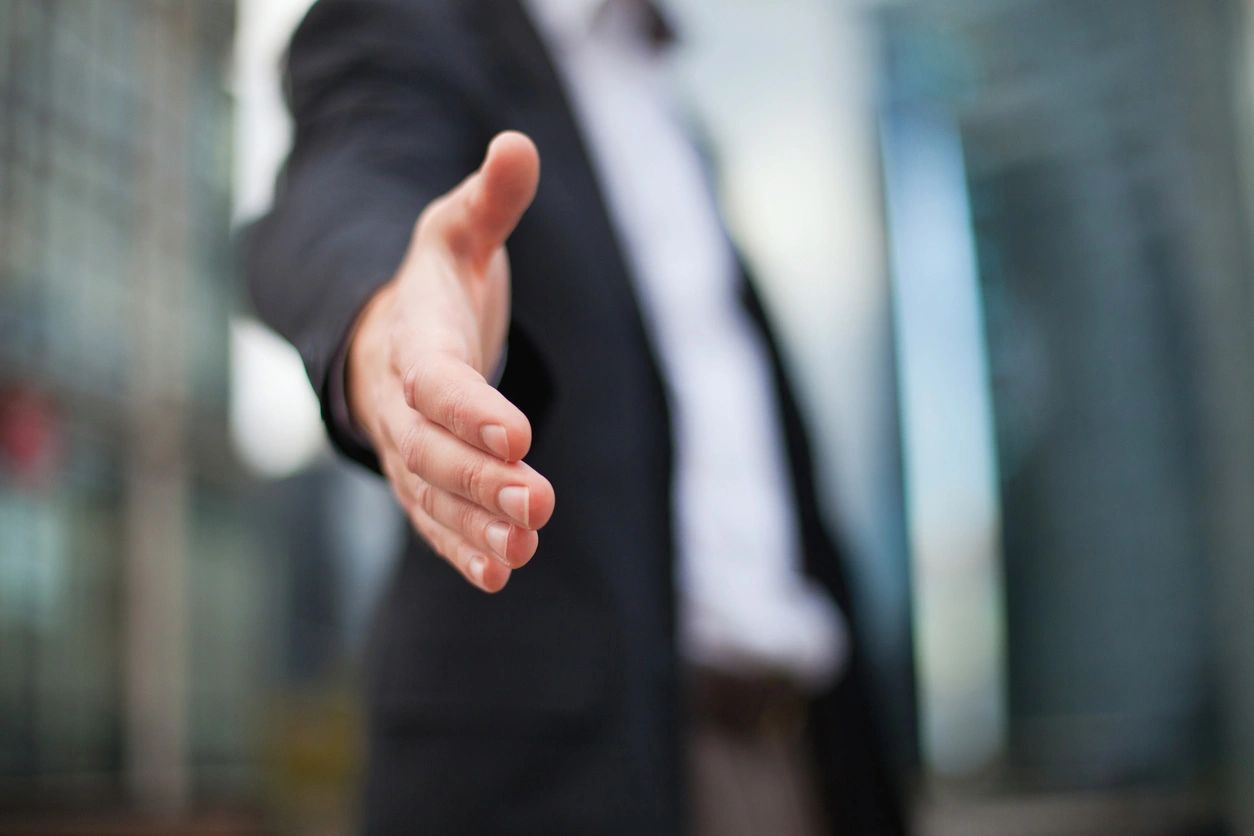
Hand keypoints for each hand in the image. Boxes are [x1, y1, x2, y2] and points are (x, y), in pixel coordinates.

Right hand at [347, 132, 553, 592]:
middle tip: (537, 503)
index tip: (518, 433)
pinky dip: (461, 546)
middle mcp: (400, 400)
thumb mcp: (460, 231)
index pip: (435, 378)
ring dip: (474, 524)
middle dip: (480, 478)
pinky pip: (432, 519)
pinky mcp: (418, 479)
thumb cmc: (436, 281)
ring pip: (431, 493)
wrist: (385, 332)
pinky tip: (498, 572)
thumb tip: (518, 144)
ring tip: (521, 549)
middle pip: (431, 449)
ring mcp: (405, 447)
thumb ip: (491, 199)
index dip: (470, 407)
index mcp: (412, 337)